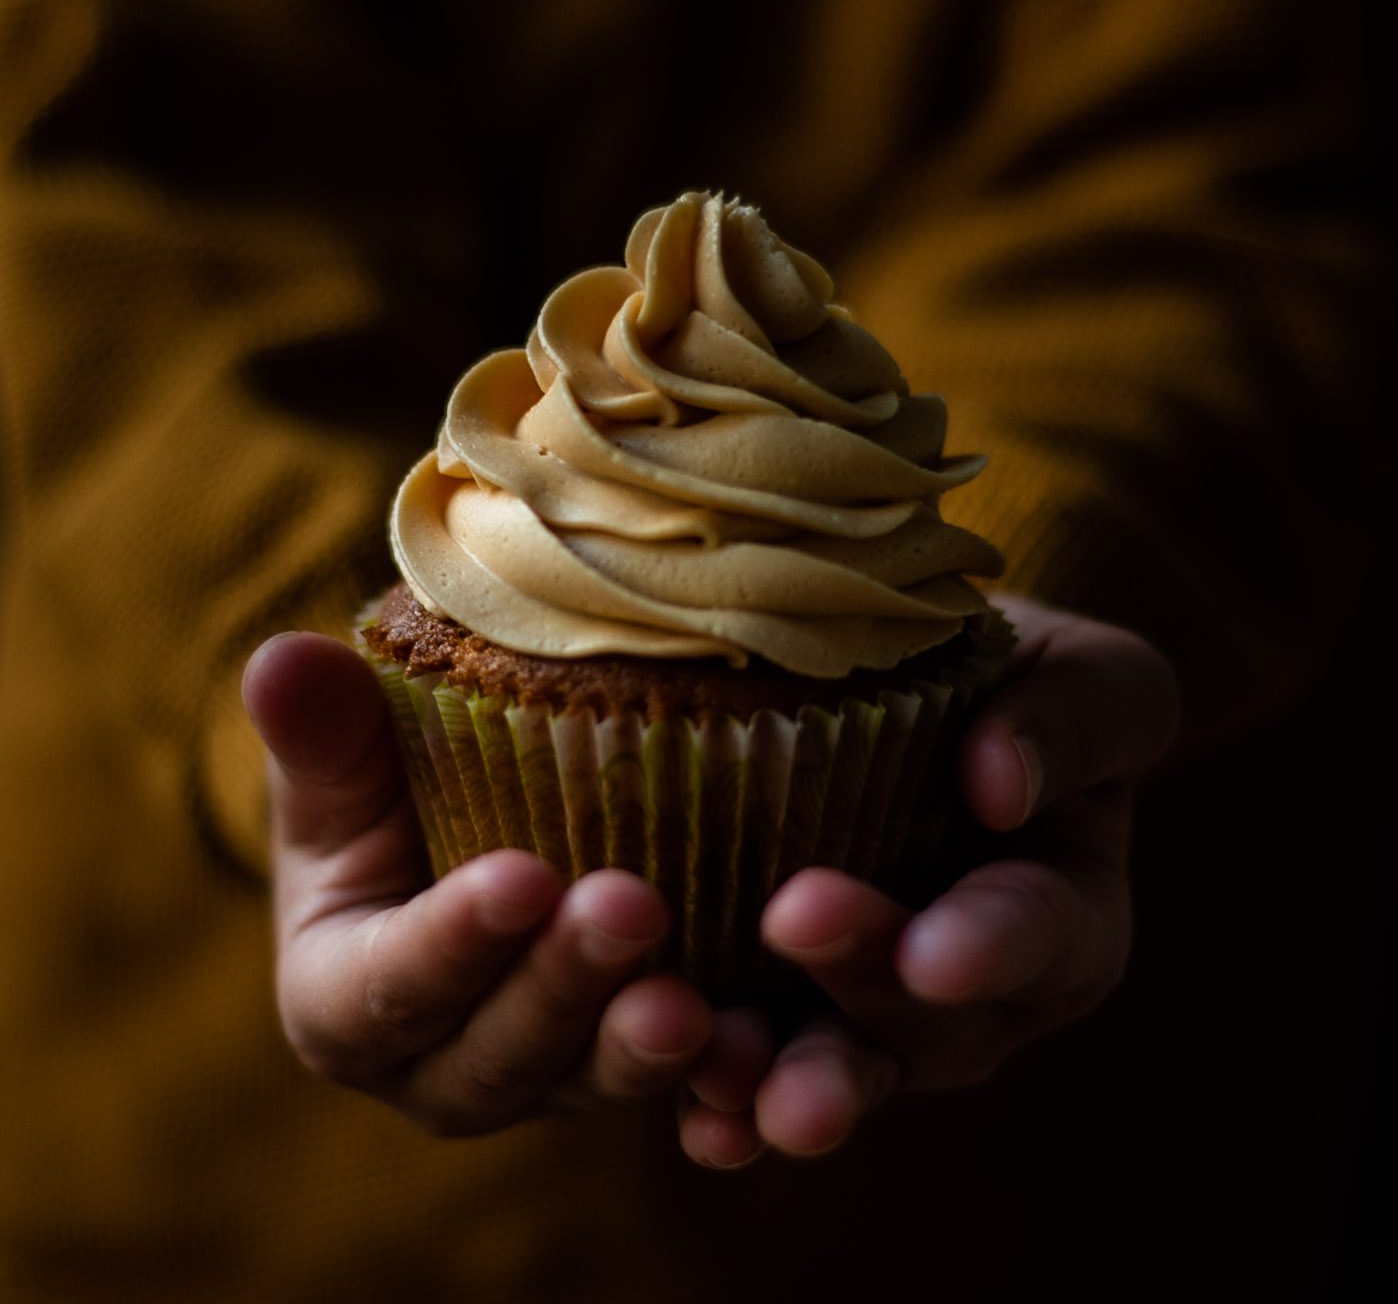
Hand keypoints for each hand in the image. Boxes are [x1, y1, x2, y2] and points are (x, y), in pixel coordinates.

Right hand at [243, 632, 717, 1136]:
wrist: (468, 822)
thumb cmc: (388, 786)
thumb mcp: (350, 759)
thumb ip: (323, 729)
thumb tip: (277, 659)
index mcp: (343, 1004)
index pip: (386, 990)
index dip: (451, 943)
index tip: (522, 878)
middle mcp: (439, 1069)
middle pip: (496, 1055)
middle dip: (563, 987)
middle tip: (632, 906)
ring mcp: (543, 1078)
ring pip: (588, 1080)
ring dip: (642, 1049)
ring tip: (698, 1007)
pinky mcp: (628, 1062)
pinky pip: (679, 1091)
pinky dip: (723, 1078)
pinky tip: (767, 1048)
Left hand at [677, 596, 1179, 1167]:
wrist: (930, 697)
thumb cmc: (1028, 683)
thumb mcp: (1087, 677)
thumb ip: (1070, 720)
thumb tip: (999, 783)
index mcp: (1064, 917)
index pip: (1037, 934)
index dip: (987, 945)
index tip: (933, 953)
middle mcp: (969, 998)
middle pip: (920, 1021)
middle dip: (858, 989)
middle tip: (799, 929)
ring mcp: (868, 1019)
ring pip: (831, 1066)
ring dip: (777, 1077)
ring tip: (730, 1073)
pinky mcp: (777, 1013)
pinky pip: (748, 1067)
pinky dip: (714, 1093)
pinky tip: (678, 1088)